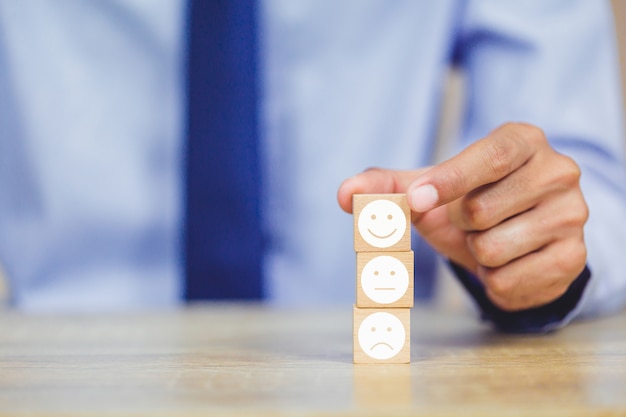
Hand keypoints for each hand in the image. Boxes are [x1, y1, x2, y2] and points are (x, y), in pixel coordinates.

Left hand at [338, 123, 588, 310]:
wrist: (514, 240)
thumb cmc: (466, 203)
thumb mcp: (427, 190)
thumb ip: (385, 187)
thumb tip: (344, 194)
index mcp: (522, 140)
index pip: (489, 156)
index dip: (450, 180)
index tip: (417, 201)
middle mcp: (557, 171)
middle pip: (481, 209)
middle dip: (461, 224)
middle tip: (474, 219)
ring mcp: (572, 215)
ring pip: (493, 249)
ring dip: (477, 254)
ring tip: (491, 240)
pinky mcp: (574, 258)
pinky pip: (510, 281)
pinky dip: (493, 280)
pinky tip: (507, 263)